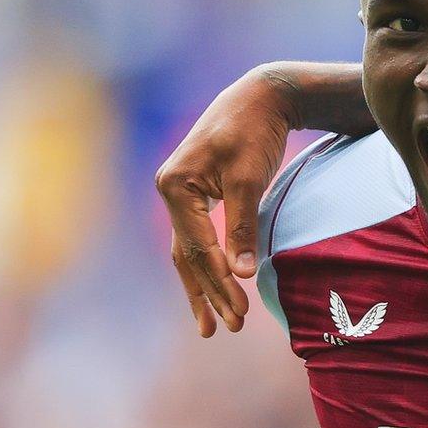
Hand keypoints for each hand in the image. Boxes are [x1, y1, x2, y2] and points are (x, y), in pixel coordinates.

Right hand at [155, 67, 299, 336]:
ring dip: (202, 288)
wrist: (258, 99)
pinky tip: (210, 292)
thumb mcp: (251, 179)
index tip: (239, 313)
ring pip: (187, 252)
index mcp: (175, 186)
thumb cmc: (254, 134)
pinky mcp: (193, 196)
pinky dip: (204, 267)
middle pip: (188, 255)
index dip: (219, 283)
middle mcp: (169, 191)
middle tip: (232, 328)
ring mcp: (178, 195)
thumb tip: (241, 274)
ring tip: (213, 326)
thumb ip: (243, 226)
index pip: (199, 247)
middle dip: (210, 294)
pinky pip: (195, 240)